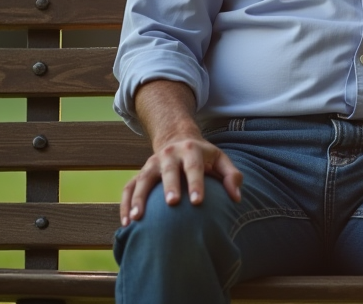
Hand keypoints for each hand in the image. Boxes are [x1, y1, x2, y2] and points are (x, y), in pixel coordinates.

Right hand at [120, 133, 242, 225]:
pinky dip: (125, 204)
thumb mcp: (220, 159)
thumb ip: (232, 176)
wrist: (178, 138)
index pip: (194, 167)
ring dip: (139, 198)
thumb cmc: (204, 156)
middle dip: (169, 186)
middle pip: (168, 171)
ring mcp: (151, 163)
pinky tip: (127, 223)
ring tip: (137, 219)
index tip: (198, 202)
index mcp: (191, 150)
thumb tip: (237, 198)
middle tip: (172, 203)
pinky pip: (128, 188)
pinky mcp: (140, 173)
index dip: (196, 183)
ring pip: (142, 179)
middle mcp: (169, 155)